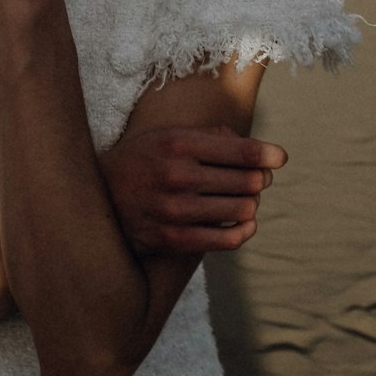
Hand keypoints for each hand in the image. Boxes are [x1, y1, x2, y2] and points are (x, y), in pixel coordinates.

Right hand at [96, 124, 287, 255]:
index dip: (267, 154)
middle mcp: (177, 175)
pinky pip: (229, 239)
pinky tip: (245, 222)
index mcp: (177, 142)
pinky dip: (245, 230)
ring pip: (243, 209)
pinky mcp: (174, 240)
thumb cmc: (141, 161)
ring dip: (251, 203)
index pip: (240, 151)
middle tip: (258, 179)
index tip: (280, 157)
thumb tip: (259, 152)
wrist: (96, 199)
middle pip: (248, 181)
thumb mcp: (168, 136)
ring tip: (244, 198)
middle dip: (259, 179)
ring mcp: (176, 211)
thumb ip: (211, 137)